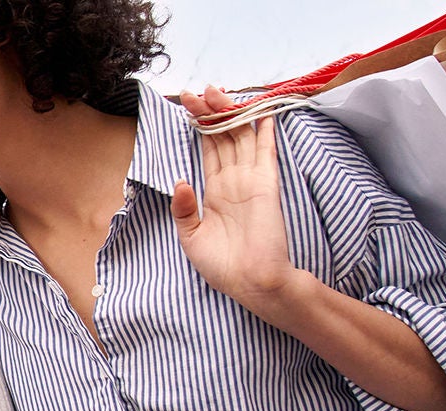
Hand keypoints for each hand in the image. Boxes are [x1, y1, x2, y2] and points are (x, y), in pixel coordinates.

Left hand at [171, 86, 305, 309]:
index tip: (187, 105)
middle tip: (197, 90)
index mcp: (215, 191)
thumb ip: (184, 210)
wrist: (252, 284)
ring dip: (230, 114)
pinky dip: (265, 132)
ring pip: (241, 138)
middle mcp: (233, 180)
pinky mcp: (266, 186)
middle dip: (210, 112)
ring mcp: (250, 181)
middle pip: (222, 136)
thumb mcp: (191, 237)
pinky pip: (265, 153)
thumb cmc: (224, 266)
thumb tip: (179, 181)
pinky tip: (262, 112)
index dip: (199, 127)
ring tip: (217, 91)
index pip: (208, 149)